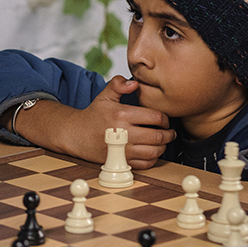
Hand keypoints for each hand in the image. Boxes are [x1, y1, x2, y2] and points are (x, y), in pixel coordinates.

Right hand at [15, 76, 174, 169]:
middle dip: (169, 134)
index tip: (164, 119)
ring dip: (163, 146)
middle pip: (158, 136)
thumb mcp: (104, 96)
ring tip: (163, 141)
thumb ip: (119, 85)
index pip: (155, 117)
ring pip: (154, 151)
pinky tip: (152, 152)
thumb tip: (135, 83)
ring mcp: (123, 149)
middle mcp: (124, 133)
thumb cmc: (93, 115)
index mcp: (122, 115)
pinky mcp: (121, 161)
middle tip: (170, 132)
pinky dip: (153, 159)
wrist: (77, 135)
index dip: (165, 119)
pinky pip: (145, 164)